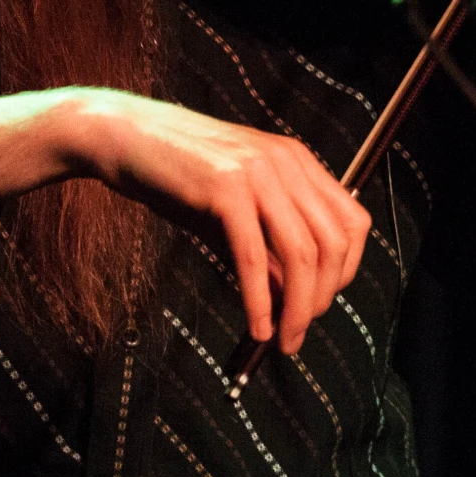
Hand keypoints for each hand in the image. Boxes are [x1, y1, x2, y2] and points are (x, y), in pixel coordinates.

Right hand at [0, 89, 370, 353]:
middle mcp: (286, 162)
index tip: (322, 304)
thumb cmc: (177, 178)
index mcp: (297, 161)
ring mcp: (257, 171)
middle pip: (333, 243)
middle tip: (299, 331)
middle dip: (323, 297)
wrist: (123, 136)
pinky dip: (259, 300)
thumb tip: (293, 300)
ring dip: (297, 308)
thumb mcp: (233, 212)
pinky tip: (257, 327)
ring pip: (301, 253)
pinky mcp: (224, 188)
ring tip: (283, 340)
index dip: (347, 271)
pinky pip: (253, 256)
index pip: (352, 221)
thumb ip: (267, 248)